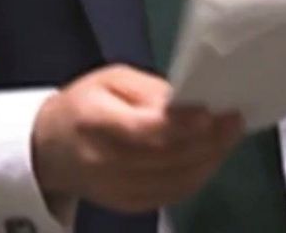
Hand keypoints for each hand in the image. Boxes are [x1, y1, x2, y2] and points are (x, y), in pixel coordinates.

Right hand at [30, 65, 244, 214]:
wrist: (51, 149)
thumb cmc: (84, 106)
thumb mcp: (110, 80)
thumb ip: (149, 90)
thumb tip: (187, 104)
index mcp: (94, 122)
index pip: (143, 131)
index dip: (181, 125)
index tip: (212, 112)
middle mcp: (103, 162)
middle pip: (165, 159)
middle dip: (207, 141)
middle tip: (234, 122)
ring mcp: (115, 190)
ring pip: (174, 181)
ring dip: (208, 160)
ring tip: (229, 137)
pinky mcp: (128, 205)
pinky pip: (172, 195)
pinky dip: (197, 177)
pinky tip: (211, 157)